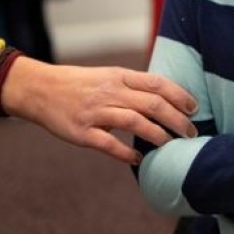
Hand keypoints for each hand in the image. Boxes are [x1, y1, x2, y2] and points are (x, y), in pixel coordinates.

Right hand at [1, 57, 197, 163]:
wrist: (40, 89)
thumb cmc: (80, 83)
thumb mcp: (108, 75)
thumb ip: (134, 85)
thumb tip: (165, 98)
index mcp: (119, 76)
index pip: (157, 83)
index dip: (179, 96)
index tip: (194, 108)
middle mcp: (110, 92)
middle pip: (153, 104)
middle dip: (177, 120)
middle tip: (190, 132)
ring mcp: (95, 112)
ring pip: (136, 122)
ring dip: (158, 135)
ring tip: (171, 144)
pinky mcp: (82, 132)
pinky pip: (109, 144)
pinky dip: (127, 153)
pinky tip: (139, 158)